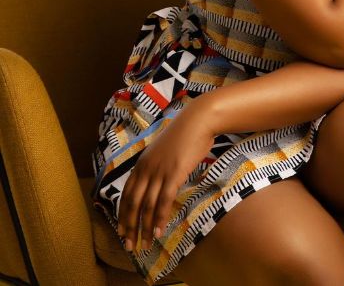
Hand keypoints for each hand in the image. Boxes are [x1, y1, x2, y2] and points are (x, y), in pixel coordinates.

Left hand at [117, 96, 214, 251]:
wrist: (198, 121)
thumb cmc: (184, 136)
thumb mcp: (163, 152)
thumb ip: (155, 167)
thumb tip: (154, 185)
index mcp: (141, 164)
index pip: (126, 195)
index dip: (123, 215)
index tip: (122, 233)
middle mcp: (146, 169)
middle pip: (132, 203)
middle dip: (129, 227)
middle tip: (130, 246)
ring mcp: (159, 171)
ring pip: (146, 205)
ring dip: (144, 228)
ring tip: (145, 245)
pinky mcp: (174, 174)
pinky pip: (164, 201)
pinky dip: (160, 218)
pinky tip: (159, 232)